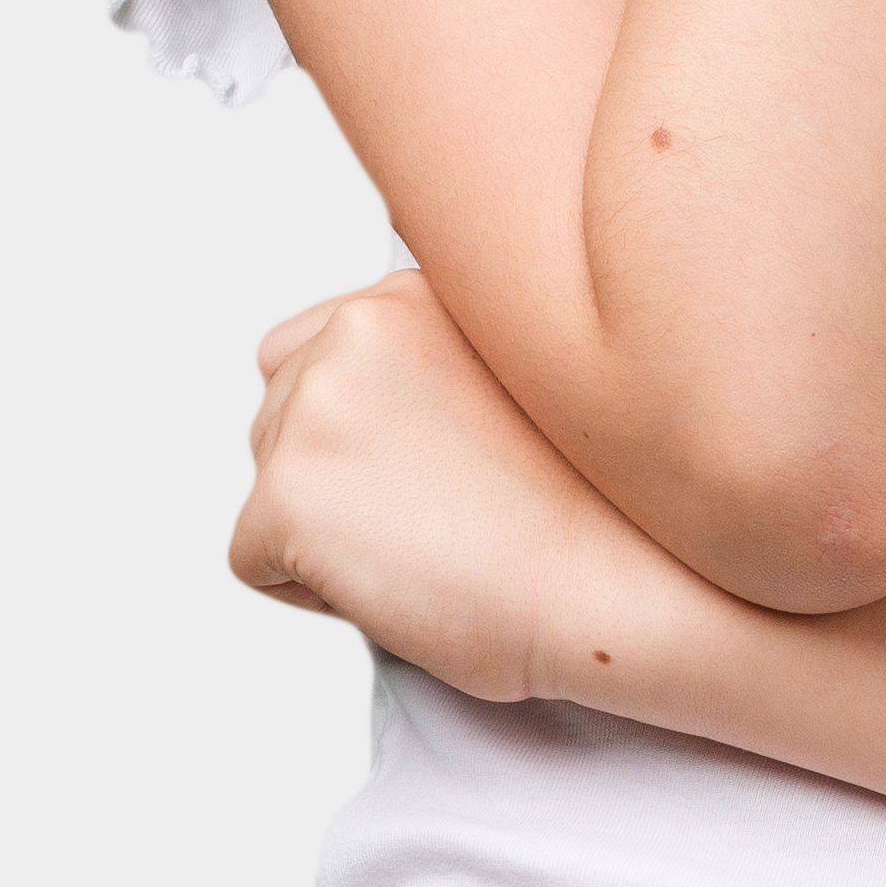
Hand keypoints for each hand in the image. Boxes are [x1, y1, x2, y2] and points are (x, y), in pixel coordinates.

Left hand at [228, 268, 674, 703]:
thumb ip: (436, 364)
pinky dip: (316, 592)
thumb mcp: (521, 381)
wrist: (629, 583)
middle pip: (280, 417)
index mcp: (414, 294)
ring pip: (270, 487)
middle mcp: (353, 332)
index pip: (315, 349)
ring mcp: (313, 410)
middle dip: (341, 476)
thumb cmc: (607, 510)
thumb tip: (380, 416)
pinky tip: (409, 584)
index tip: (437, 465)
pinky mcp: (285, 497)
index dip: (366, 424)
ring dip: (331, 529)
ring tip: (439, 544)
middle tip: (448, 514)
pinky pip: (256, 562)